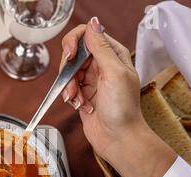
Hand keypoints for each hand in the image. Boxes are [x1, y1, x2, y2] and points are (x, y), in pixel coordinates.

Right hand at [60, 18, 176, 176]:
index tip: (69, 57)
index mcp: (114, 55)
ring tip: (78, 101)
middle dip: (69, 71)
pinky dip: (70, 97)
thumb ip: (101, 47)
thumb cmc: (123, 109)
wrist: (118, 139)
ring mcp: (92, 80)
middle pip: (74, 54)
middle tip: (72, 85)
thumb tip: (92, 23)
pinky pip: (68, 88)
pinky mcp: (83, 94)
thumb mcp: (114, 72)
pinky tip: (80, 106)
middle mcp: (102, 65)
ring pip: (68, 73)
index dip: (74, 43)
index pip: (88, 35)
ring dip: (69, 87)